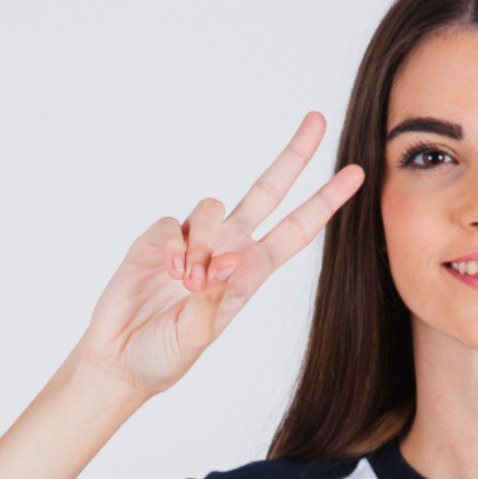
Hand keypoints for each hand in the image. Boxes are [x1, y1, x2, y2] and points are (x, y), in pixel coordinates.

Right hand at [76, 111, 363, 398]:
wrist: (121, 358)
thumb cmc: (165, 354)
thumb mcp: (198, 336)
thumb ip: (213, 301)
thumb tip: (228, 264)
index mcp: (251, 273)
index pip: (296, 230)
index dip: (325, 203)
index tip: (356, 174)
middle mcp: (228, 249)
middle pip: (266, 191)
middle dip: (293, 156)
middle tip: (318, 120)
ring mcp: (193, 241)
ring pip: (214, 209)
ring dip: (206, 245)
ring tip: (188, 283)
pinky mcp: (157, 238)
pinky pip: (174, 225)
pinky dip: (174, 248)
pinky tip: (168, 273)